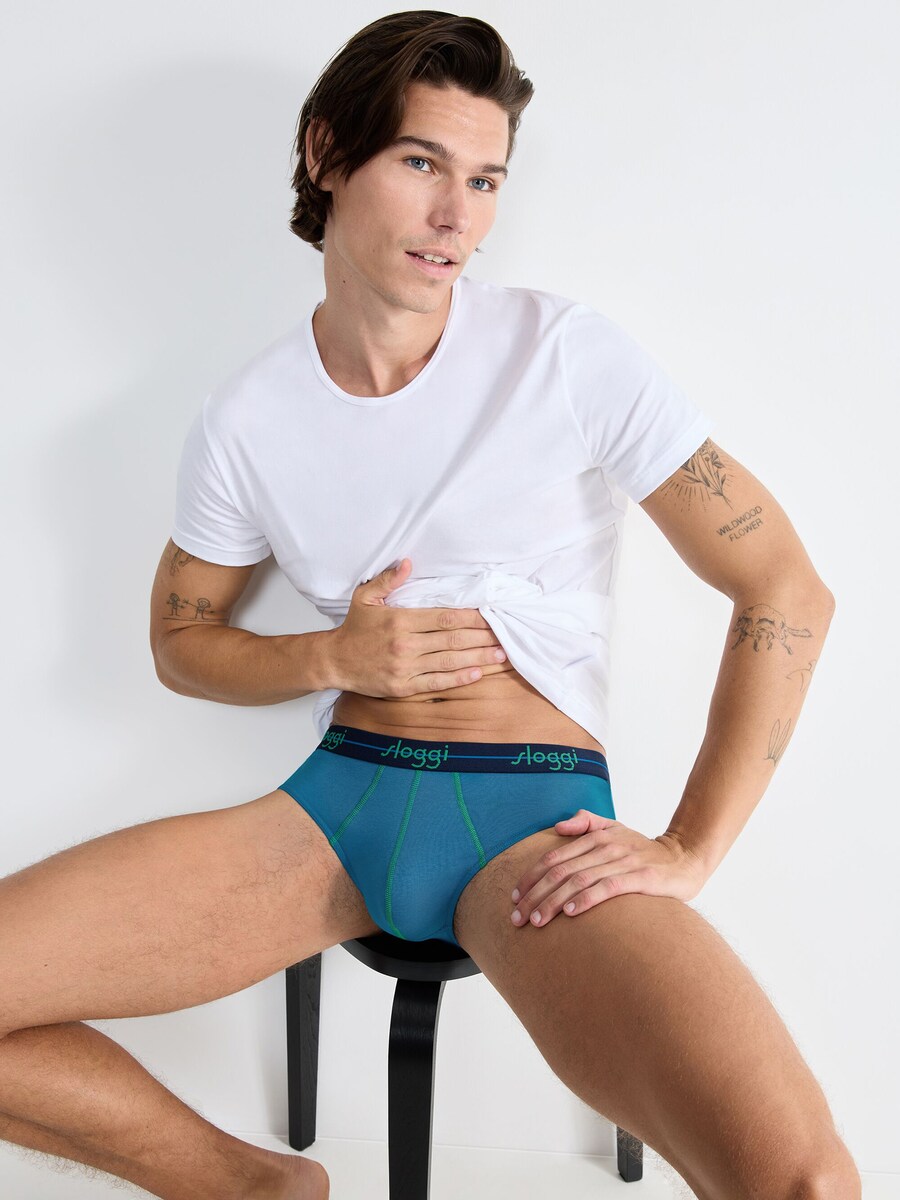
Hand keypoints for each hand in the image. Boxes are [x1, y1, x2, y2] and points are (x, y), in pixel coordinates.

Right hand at [327, 556, 511, 699]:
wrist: (334, 661)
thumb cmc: (354, 628)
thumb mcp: (365, 597)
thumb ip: (388, 580)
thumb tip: (408, 563)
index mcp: (400, 620)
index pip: (444, 617)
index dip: (471, 617)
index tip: (491, 616)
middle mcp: (405, 644)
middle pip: (452, 639)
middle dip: (481, 637)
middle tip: (505, 636)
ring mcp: (405, 667)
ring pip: (449, 661)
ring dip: (478, 658)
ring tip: (500, 655)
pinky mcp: (403, 687)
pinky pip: (436, 683)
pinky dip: (458, 679)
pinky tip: (477, 673)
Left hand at [509, 810, 706, 928]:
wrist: (685, 858)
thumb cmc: (644, 849)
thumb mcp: (616, 829)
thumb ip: (587, 824)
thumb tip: (559, 827)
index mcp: (596, 837)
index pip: (554, 857)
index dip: (531, 876)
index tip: (515, 896)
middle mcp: (606, 847)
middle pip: (560, 871)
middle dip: (535, 894)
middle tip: (517, 917)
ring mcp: (623, 861)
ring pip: (579, 881)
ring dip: (554, 902)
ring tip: (537, 920)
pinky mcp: (640, 878)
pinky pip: (608, 888)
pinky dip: (587, 899)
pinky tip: (571, 913)